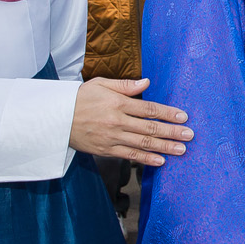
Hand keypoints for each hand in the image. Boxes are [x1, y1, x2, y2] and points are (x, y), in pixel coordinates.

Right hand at [68, 76, 192, 165]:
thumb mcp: (101, 85)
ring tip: (181, 150)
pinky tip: (160, 161)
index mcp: (117, 103)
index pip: (148, 109)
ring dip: (164, 147)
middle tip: (189, 135)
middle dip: (172, 132)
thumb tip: (147, 82)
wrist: (55, 119)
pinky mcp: (106, 150)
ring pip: (143, 144)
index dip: (167, 113)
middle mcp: (117, 121)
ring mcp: (112, 138)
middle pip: (150, 128)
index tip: (183, 117)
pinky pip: (129, 156)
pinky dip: (146, 159)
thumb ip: (125, 85)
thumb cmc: (79, 98)